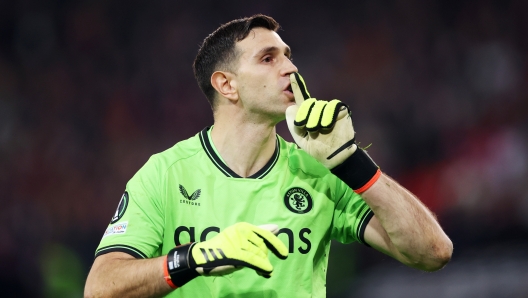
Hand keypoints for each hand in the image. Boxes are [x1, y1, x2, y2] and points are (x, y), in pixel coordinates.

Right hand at [165, 222, 287, 286]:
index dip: (276, 244)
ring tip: (262, 270)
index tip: (284, 254)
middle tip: (261, 266)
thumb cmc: (223, 247)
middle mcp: (242, 231)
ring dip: (263, 264)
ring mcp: (238, 242)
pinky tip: (266, 272)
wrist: (203, 257)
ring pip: (260, 255)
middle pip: (263, 247)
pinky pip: (255, 261)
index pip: (265, 234)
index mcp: (244, 226)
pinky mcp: (236, 253)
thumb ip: (258, 233)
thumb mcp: (241, 238)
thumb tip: (277, 228)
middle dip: (265, 257)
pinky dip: (262, 267)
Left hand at [286, 72, 356, 168]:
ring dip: (317, 120)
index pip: (301, 98)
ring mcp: (330, 109)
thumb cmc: (316, 147)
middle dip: (305, 117)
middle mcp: (319, 109)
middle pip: (307, 103)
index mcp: (308, 114)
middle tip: (309, 130)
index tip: (292, 76)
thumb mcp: (299, 137)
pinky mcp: (341, 111)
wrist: (332, 155)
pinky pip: (332, 107)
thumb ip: (292, 122)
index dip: (298, 87)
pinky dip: (328, 117)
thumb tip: (291, 106)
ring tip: (320, 130)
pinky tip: (327, 126)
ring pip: (319, 106)